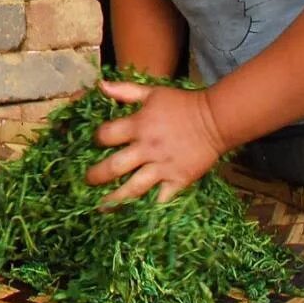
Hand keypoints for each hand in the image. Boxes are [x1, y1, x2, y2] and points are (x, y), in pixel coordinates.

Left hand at [84, 81, 229, 204]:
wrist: (215, 120)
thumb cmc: (182, 105)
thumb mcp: (152, 93)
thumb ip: (125, 91)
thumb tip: (99, 85)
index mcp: (138, 125)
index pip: (107, 135)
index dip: (98, 139)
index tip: (96, 144)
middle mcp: (147, 148)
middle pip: (114, 167)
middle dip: (96, 176)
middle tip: (87, 181)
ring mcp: (162, 167)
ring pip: (133, 188)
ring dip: (115, 199)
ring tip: (101, 208)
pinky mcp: (178, 180)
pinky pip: (160, 198)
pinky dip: (148, 208)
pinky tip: (136, 216)